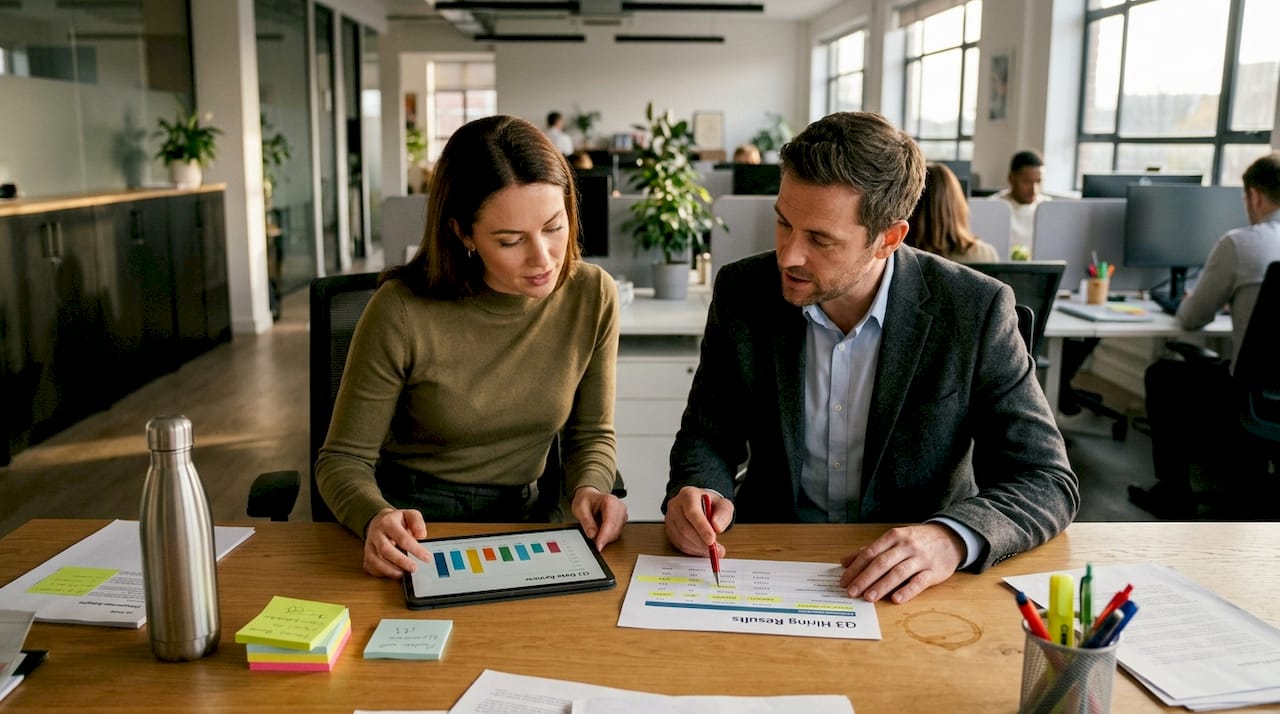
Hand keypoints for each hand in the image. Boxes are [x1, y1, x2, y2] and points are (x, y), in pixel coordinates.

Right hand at [363, 508, 430, 578]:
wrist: (379, 521)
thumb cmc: (397, 521)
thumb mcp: (410, 515)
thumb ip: (417, 522)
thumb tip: (421, 535)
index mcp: (388, 523)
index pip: (402, 538)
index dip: (415, 549)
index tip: (427, 558)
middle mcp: (376, 534)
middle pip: (385, 550)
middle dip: (401, 561)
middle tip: (414, 568)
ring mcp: (370, 545)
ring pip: (374, 560)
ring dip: (389, 569)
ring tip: (403, 574)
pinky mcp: (367, 555)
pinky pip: (370, 566)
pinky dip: (381, 572)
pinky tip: (393, 574)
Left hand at [571, 486, 627, 550]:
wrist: (589, 497)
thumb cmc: (586, 500)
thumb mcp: (580, 509)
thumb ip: (586, 521)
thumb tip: (592, 534)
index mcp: (609, 501)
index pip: (610, 522)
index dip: (604, 536)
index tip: (598, 546)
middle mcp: (619, 506)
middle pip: (615, 529)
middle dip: (604, 538)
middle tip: (593, 541)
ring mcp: (622, 514)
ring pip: (617, 532)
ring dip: (606, 537)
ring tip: (595, 531)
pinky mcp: (622, 520)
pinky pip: (617, 533)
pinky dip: (608, 536)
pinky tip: (601, 531)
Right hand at [664, 486, 732, 557]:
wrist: (701, 505)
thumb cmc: (711, 505)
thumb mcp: (723, 505)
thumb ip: (723, 514)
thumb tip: (717, 527)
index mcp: (688, 495)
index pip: (692, 512)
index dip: (702, 527)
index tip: (712, 539)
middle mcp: (676, 506)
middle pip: (685, 528)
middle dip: (701, 542)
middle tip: (715, 549)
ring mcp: (670, 519)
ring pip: (681, 538)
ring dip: (698, 548)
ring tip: (712, 550)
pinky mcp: (670, 531)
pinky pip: (679, 545)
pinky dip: (693, 550)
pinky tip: (702, 549)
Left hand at [838, 523, 963, 603]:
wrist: (951, 537)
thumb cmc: (917, 541)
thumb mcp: (894, 540)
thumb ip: (870, 550)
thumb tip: (844, 561)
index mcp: (894, 537)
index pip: (870, 553)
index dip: (855, 568)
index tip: (844, 581)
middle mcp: (906, 546)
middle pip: (881, 563)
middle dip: (864, 578)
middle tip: (852, 592)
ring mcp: (921, 558)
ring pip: (898, 573)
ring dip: (882, 586)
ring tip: (868, 597)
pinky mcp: (935, 571)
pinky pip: (919, 582)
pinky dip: (907, 591)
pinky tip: (896, 599)